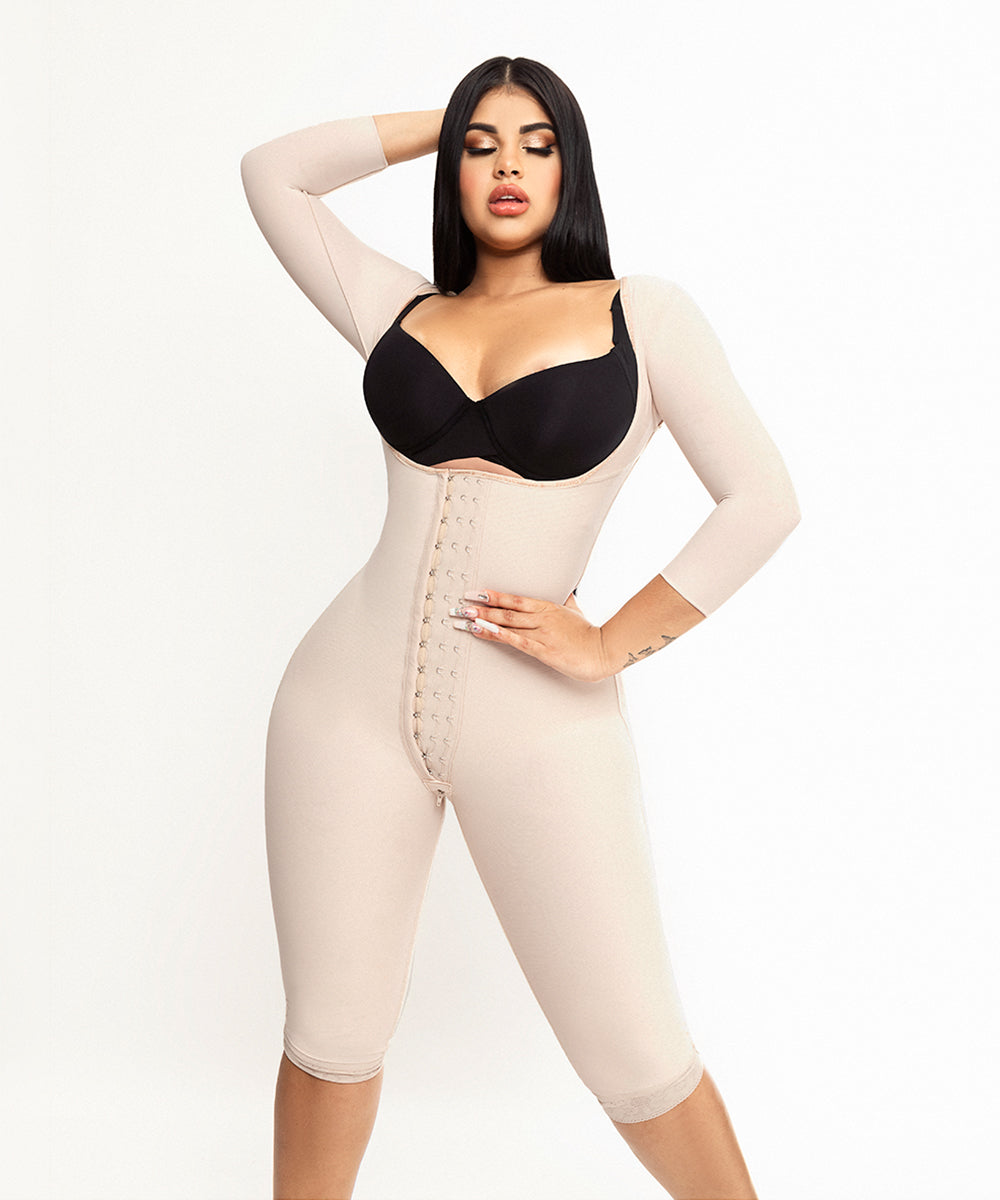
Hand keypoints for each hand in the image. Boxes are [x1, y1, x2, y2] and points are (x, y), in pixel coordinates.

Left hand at [449, 588, 610, 682]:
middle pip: (505, 610)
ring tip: (465, 617)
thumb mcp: (576, 612)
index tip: (476, 593)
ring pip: (507, 624)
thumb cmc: (589, 634)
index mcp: (548, 607)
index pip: (515, 598)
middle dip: (481, 608)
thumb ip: (566, 601)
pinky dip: (498, 635)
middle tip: (460, 605)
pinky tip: (484, 632)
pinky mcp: (543, 649)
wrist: (604, 649)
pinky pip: (516, 640)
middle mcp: (542, 617)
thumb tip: (566, 591)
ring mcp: (542, 633)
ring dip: (484, 620)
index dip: (494, 596)